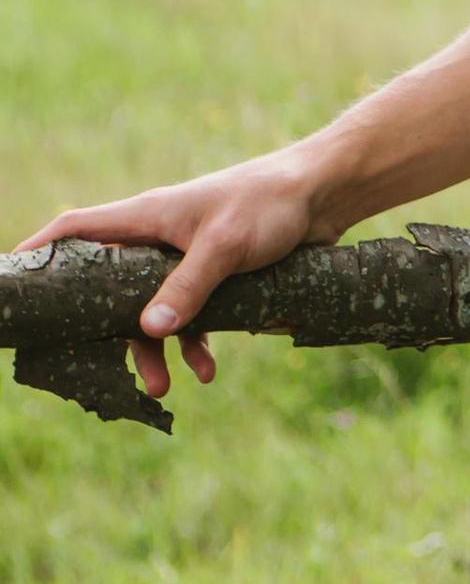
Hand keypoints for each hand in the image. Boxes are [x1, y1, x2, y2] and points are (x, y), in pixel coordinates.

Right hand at [17, 154, 334, 400]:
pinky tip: (209, 369)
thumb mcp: (225, 247)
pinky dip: (195, 343)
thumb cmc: (269, 204)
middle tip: (107, 371)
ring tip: (166, 388)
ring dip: (156, 350)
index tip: (14, 275)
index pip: (77, 228)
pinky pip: (191, 315)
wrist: (325, 195)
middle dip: (109, 333)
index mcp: (147, 217)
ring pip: (152, 310)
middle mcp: (159, 237)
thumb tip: (148, 331)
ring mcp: (186, 257)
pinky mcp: (216, 274)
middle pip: (111, 287)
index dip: (41, 251)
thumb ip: (187, 288)